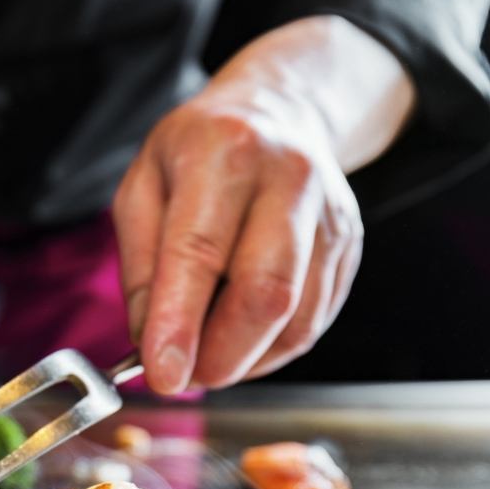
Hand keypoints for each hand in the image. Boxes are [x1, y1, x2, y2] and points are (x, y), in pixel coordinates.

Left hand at [114, 87, 361, 393]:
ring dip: (245, 360)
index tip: (162, 376)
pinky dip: (271, 349)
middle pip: (265, 294)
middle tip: (183, 377)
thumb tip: (151, 342)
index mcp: (224, 153)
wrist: (279, 111)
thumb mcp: (142, 187)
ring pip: (297, 319)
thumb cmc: (197, 153)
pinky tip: (242, 341)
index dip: (180, 323)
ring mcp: (330, 215)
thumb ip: (140, 268)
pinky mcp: (349, 247)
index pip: (200, 252)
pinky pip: (314, 321)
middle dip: (220, 356)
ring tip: (207, 359)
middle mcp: (288, 180)